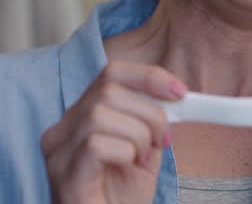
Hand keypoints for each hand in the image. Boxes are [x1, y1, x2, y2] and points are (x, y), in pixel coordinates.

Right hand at [41, 62, 186, 203]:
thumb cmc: (121, 196)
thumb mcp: (144, 149)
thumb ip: (151, 121)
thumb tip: (175, 96)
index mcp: (81, 118)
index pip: (111, 73)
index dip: (149, 76)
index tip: (179, 91)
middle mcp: (62, 130)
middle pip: (109, 90)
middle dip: (150, 112)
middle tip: (162, 139)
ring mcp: (59, 152)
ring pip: (102, 114)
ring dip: (138, 135)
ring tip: (141, 158)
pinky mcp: (64, 173)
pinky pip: (96, 143)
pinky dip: (125, 152)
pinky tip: (127, 167)